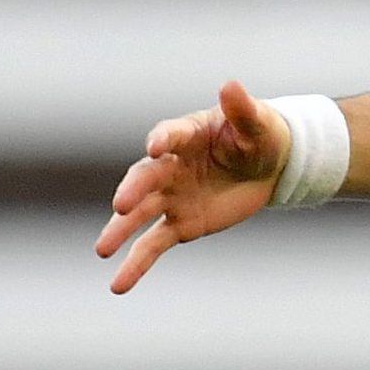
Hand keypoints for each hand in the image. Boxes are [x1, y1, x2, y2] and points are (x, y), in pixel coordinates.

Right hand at [97, 81, 288, 293]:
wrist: (268, 166)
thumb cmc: (259, 137)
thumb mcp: (257, 124)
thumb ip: (242, 109)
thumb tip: (231, 85)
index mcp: (185, 135)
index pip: (168, 135)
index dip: (162, 140)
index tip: (155, 147)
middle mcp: (169, 166)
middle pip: (145, 178)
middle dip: (133, 190)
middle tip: (121, 205)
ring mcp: (171, 197)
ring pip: (139, 215)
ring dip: (120, 231)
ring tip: (102, 250)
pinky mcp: (180, 224)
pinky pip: (152, 246)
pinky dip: (136, 265)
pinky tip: (118, 285)